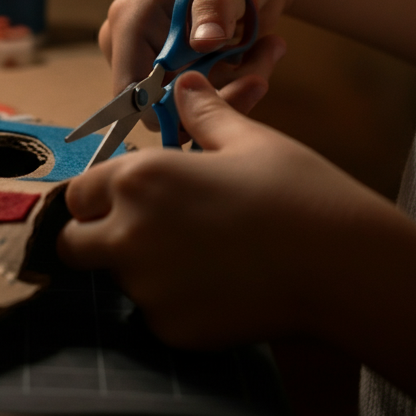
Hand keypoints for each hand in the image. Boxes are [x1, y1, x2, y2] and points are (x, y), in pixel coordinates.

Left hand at [59, 70, 392, 347]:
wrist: (342, 265)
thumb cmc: (296, 190)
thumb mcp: (247, 140)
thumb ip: (203, 114)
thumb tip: (184, 85)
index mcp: (139, 179)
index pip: (79, 193)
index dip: (99, 196)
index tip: (125, 201)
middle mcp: (128, 233)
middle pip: (74, 246)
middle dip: (96, 239)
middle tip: (145, 235)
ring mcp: (146, 288)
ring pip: (117, 281)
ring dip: (140, 272)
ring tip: (201, 259)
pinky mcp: (170, 330)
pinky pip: (154, 315)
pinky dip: (174, 306)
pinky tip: (220, 289)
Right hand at [99, 0, 297, 122]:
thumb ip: (215, 7)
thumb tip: (203, 42)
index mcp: (129, 19)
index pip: (131, 95)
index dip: (173, 109)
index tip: (224, 95)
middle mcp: (133, 43)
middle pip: (163, 106)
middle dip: (215, 97)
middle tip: (259, 72)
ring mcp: (154, 57)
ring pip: (189, 106)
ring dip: (236, 88)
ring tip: (268, 50)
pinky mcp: (179, 68)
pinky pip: (205, 99)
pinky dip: (238, 84)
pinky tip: (263, 53)